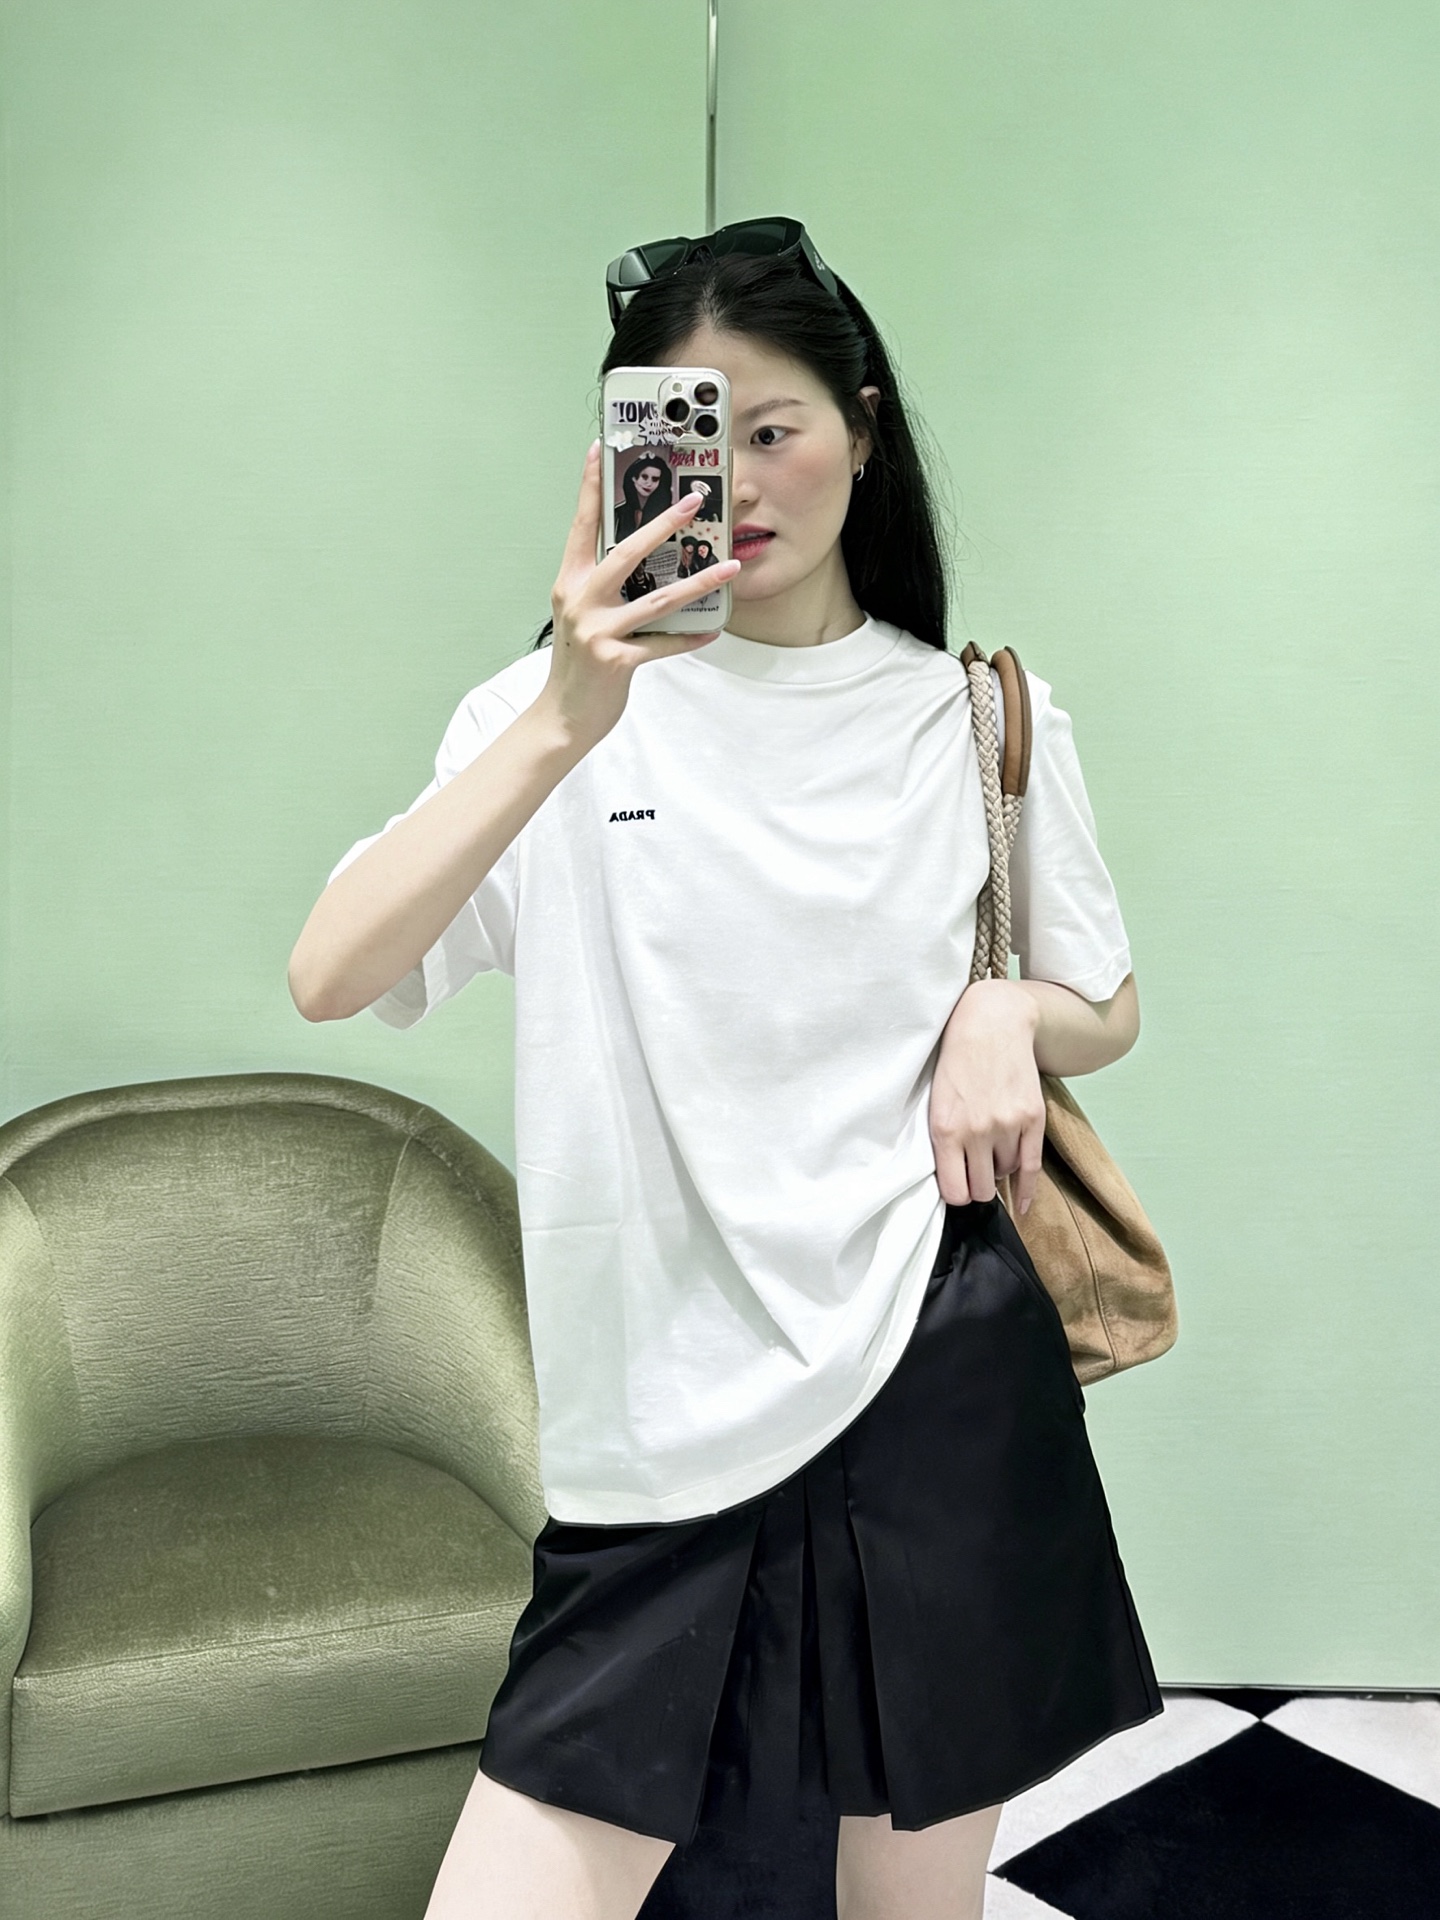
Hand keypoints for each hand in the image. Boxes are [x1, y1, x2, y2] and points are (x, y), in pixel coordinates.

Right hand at [540, 443, 740, 747]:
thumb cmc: (579, 662)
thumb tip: (644, 557)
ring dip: (699, 581)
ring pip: (657, 599)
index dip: (590, 487)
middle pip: (627, 552)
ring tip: (730, 566)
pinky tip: (713, 630)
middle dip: (664, 524)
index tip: (599, 449)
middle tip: (695, 500)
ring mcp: (596, 631)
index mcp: (570, 582)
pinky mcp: (615, 660)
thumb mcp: (582, 615)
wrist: (563, 715)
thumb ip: (604, 586)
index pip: (582, 525)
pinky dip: (690, 637)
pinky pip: (662, 643)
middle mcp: (580, 600)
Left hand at [929, 978, 1045, 1213]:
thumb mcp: (935, 1102)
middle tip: (975, 1174)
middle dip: (977, 1187)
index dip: (957, 1195)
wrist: (991, 1024)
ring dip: (997, 1168)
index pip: (954, 1192)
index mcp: (945, 1130)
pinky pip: (1031, 1167)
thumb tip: (953, 1181)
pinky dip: (1027, 1189)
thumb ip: (942, 1141)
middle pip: (981, 1190)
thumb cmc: (956, 1062)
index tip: (958, 1187)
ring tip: (991, 1147)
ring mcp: (1007, 1126)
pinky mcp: (1033, 1119)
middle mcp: (977, 1133)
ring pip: (1004, 1174)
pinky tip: (1024, 1204)